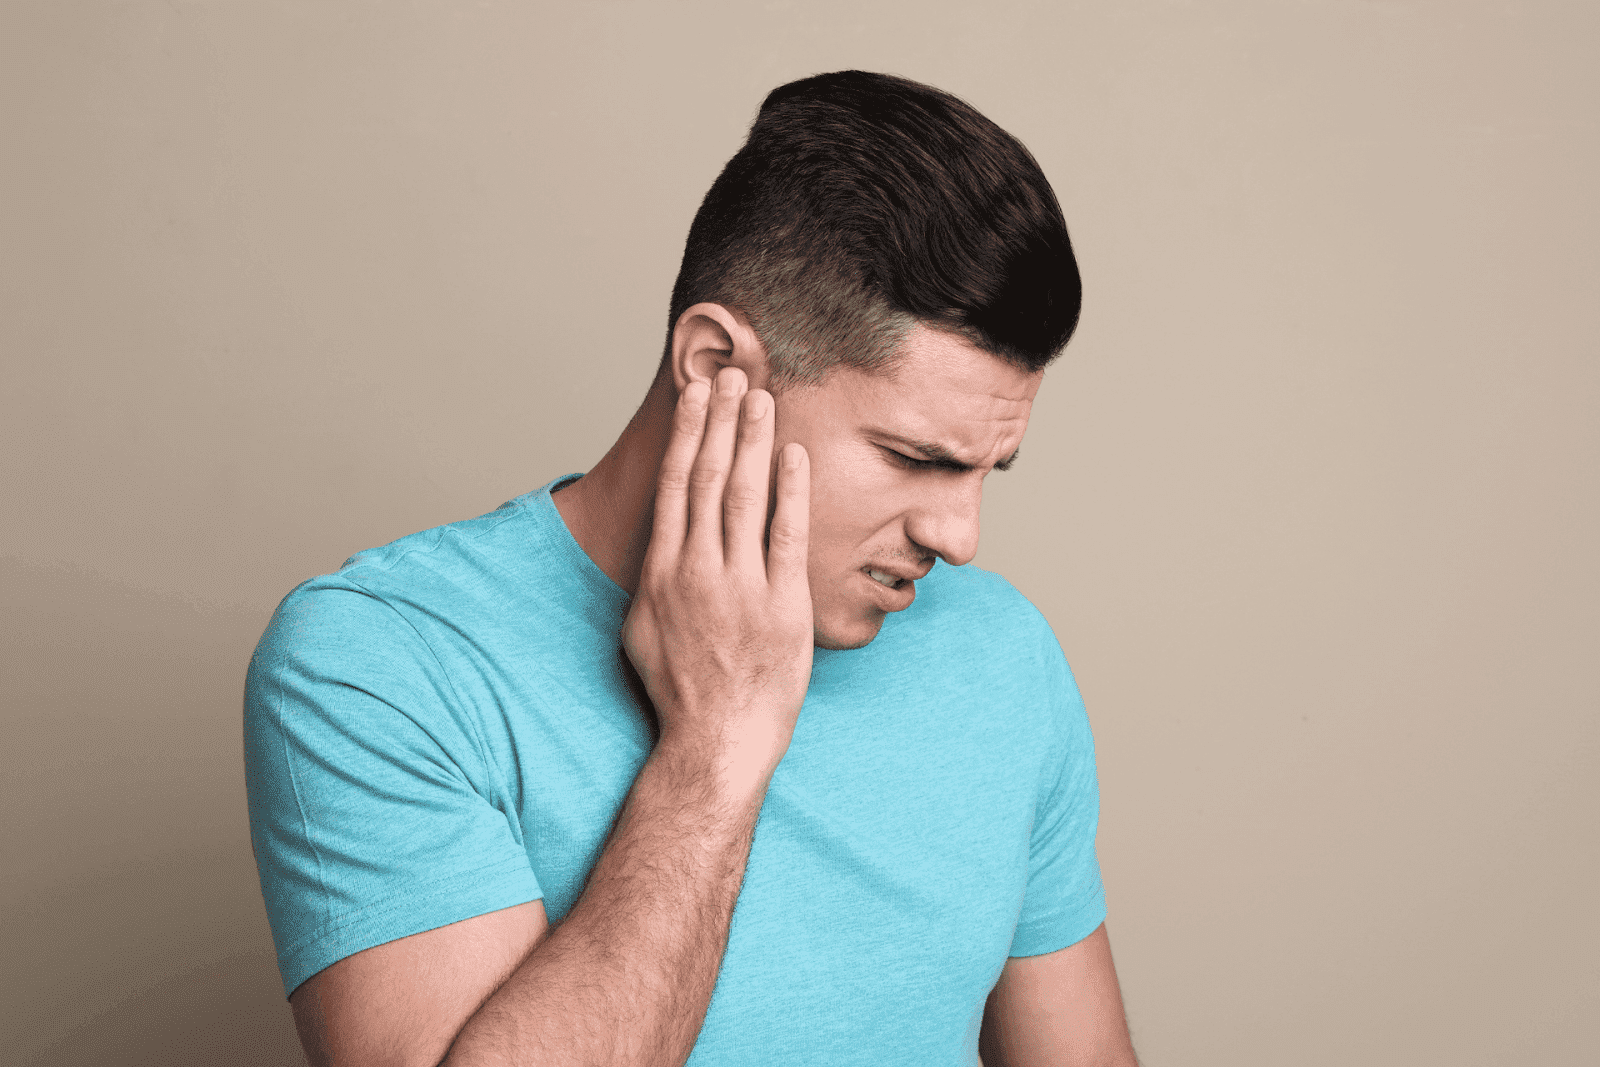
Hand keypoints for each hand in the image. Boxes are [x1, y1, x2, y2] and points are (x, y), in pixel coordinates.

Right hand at [622, 367, 812, 768]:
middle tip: (732, 374)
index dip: (688, 432)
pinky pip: (787, 535)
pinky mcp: (783, 604)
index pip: (677, 484)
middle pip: (709, 476)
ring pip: (746, 495)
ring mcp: (741, 586)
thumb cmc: (679, 689)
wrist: (716, 740)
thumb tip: (662, 538)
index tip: (698, 394)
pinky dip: (790, 491)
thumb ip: (653, 577)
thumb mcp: (642, 628)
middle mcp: (698, 570)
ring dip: (753, 441)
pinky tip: (793, 454)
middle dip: (721, 421)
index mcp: (662, 571)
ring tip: (761, 398)